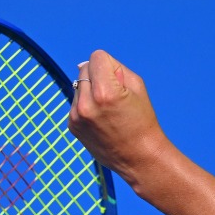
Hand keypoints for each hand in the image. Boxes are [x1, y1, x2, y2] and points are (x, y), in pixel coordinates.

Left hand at [68, 49, 167, 185]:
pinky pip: (76, 102)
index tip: (119, 81)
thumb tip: (84, 64)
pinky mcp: (72, 125)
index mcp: (105, 92)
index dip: (110, 66)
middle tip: (115, 96)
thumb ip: (113, 68)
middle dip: (98, 76)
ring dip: (90, 91)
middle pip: (84, 69)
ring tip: (107, 110)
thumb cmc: (142, 120)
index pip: (97, 57)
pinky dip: (86, 105)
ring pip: (79, 85)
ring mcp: (76, 116)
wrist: (139, 157)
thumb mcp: (137, 86)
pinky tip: (100, 119)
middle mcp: (86, 104)